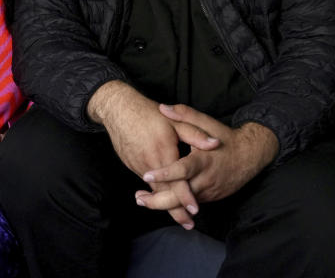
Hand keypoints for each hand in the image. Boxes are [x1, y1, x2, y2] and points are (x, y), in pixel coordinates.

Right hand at [87, 82, 218, 227]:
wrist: (119, 110)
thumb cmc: (149, 114)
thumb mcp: (174, 122)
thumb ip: (195, 134)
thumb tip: (215, 144)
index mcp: (163, 153)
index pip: (176, 182)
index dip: (186, 198)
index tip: (195, 211)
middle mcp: (149, 164)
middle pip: (164, 193)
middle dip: (176, 211)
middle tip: (188, 224)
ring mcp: (138, 166)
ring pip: (154, 190)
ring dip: (164, 204)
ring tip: (178, 217)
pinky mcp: (131, 165)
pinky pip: (145, 183)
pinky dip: (155, 192)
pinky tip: (162, 198)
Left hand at [134, 104, 278, 210]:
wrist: (251, 157)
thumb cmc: (225, 138)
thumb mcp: (207, 123)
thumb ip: (185, 115)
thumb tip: (162, 108)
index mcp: (203, 160)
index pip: (182, 170)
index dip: (165, 174)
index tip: (146, 175)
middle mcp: (206, 180)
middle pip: (180, 197)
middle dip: (158, 201)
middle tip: (138, 198)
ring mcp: (208, 192)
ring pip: (184, 204)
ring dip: (163, 205)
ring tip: (142, 200)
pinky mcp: (210, 198)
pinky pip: (190, 202)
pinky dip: (176, 204)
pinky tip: (159, 200)